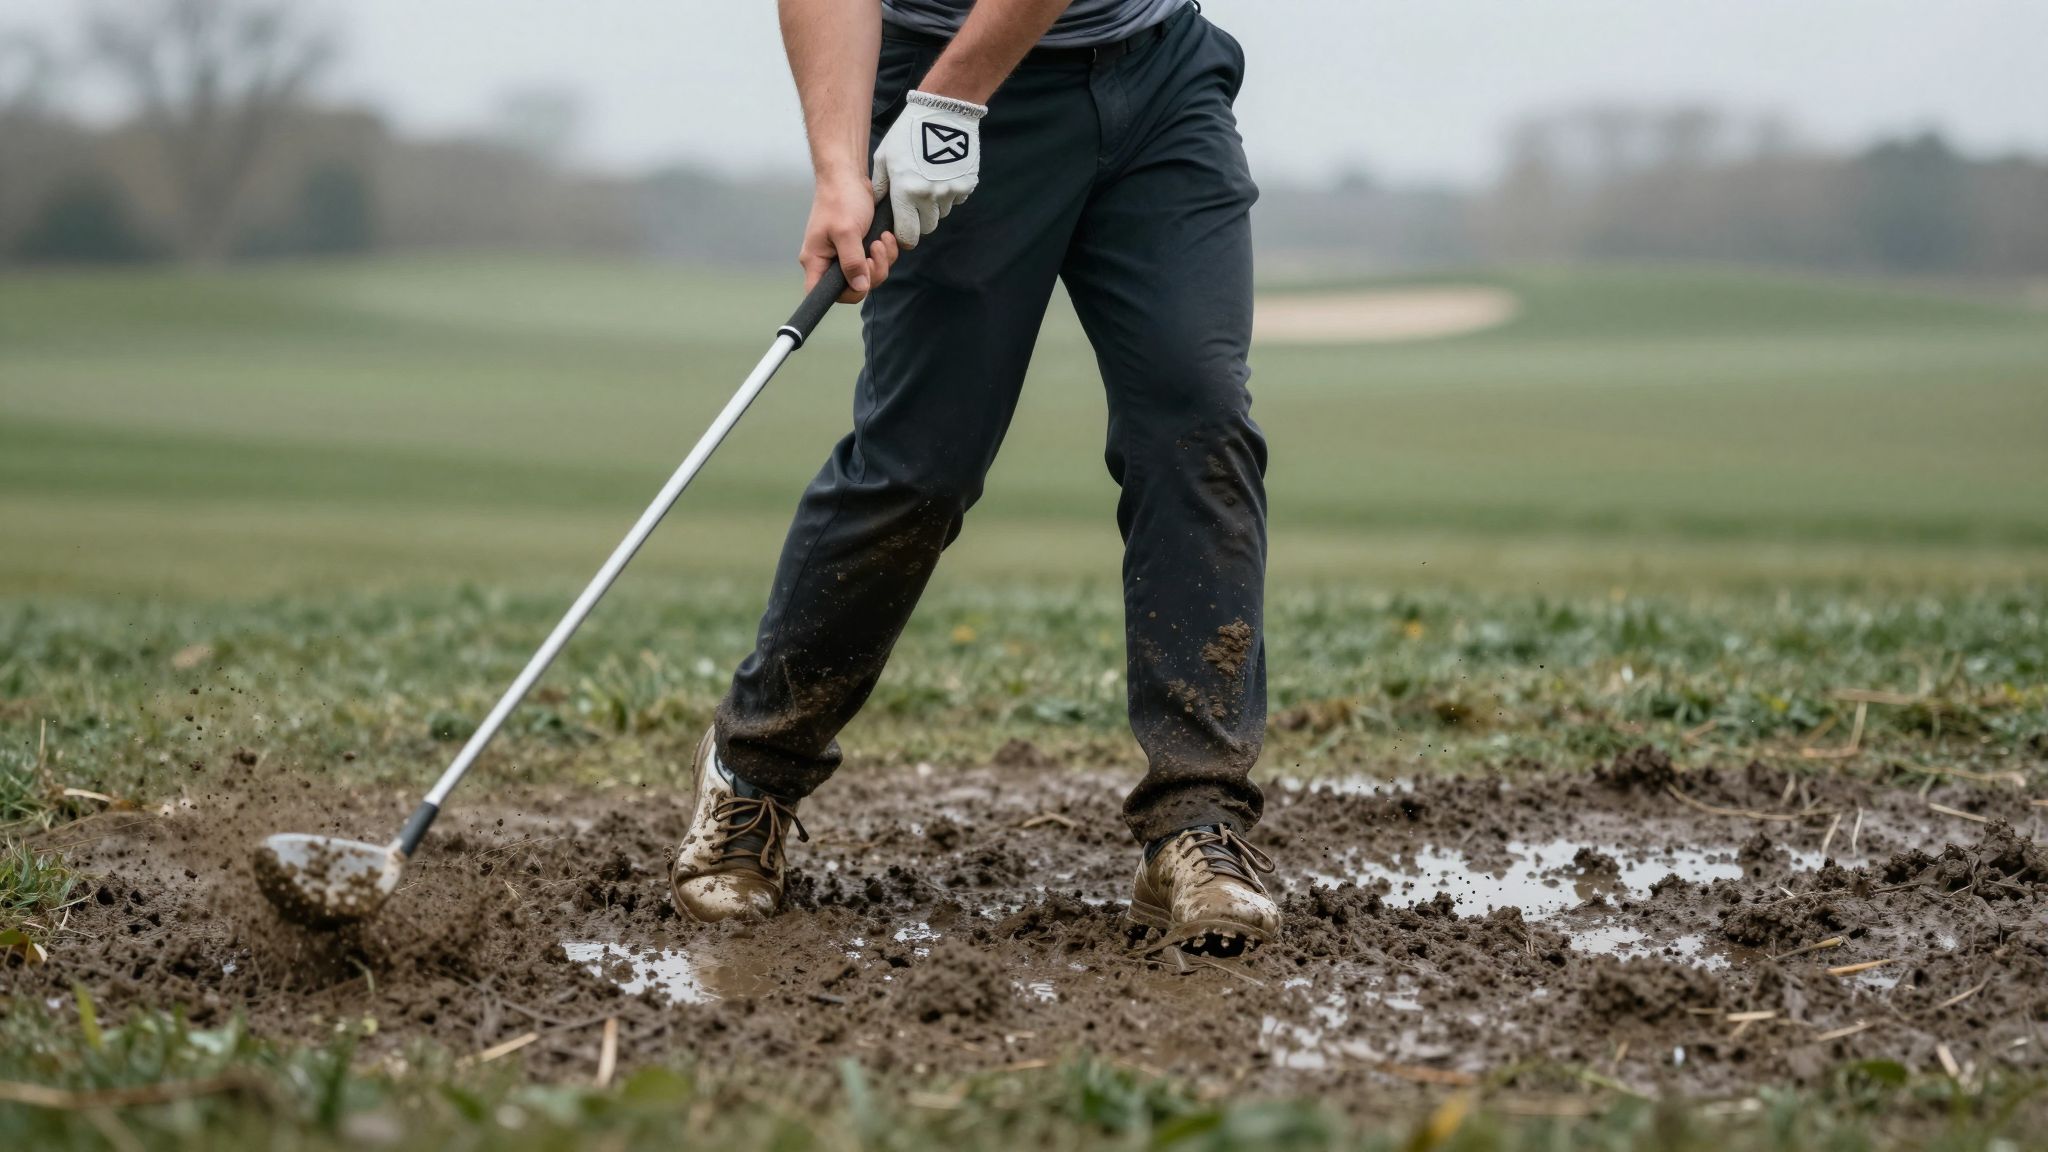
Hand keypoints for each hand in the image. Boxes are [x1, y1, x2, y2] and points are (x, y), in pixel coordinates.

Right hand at [800, 174, 900, 302]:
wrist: (848, 175)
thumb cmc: (840, 199)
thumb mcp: (846, 231)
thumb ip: (852, 262)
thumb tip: (859, 287)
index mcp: (816, 260)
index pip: (819, 293)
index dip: (842, 294)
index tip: (860, 280)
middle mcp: (829, 261)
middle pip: (852, 287)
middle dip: (872, 273)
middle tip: (875, 251)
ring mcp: (845, 255)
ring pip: (868, 275)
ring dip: (882, 260)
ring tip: (882, 239)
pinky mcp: (860, 247)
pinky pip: (876, 261)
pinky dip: (885, 252)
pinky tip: (885, 235)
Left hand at [871, 91, 986, 248]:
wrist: (944, 111)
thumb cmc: (908, 132)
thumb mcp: (885, 156)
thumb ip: (879, 185)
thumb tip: (876, 204)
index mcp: (906, 193)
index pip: (907, 234)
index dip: (904, 236)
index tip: (903, 230)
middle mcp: (930, 197)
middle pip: (927, 227)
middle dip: (919, 221)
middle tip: (914, 204)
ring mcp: (951, 191)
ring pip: (942, 213)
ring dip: (935, 206)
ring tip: (929, 182)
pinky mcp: (967, 184)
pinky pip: (957, 199)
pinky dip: (950, 193)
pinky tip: (942, 175)